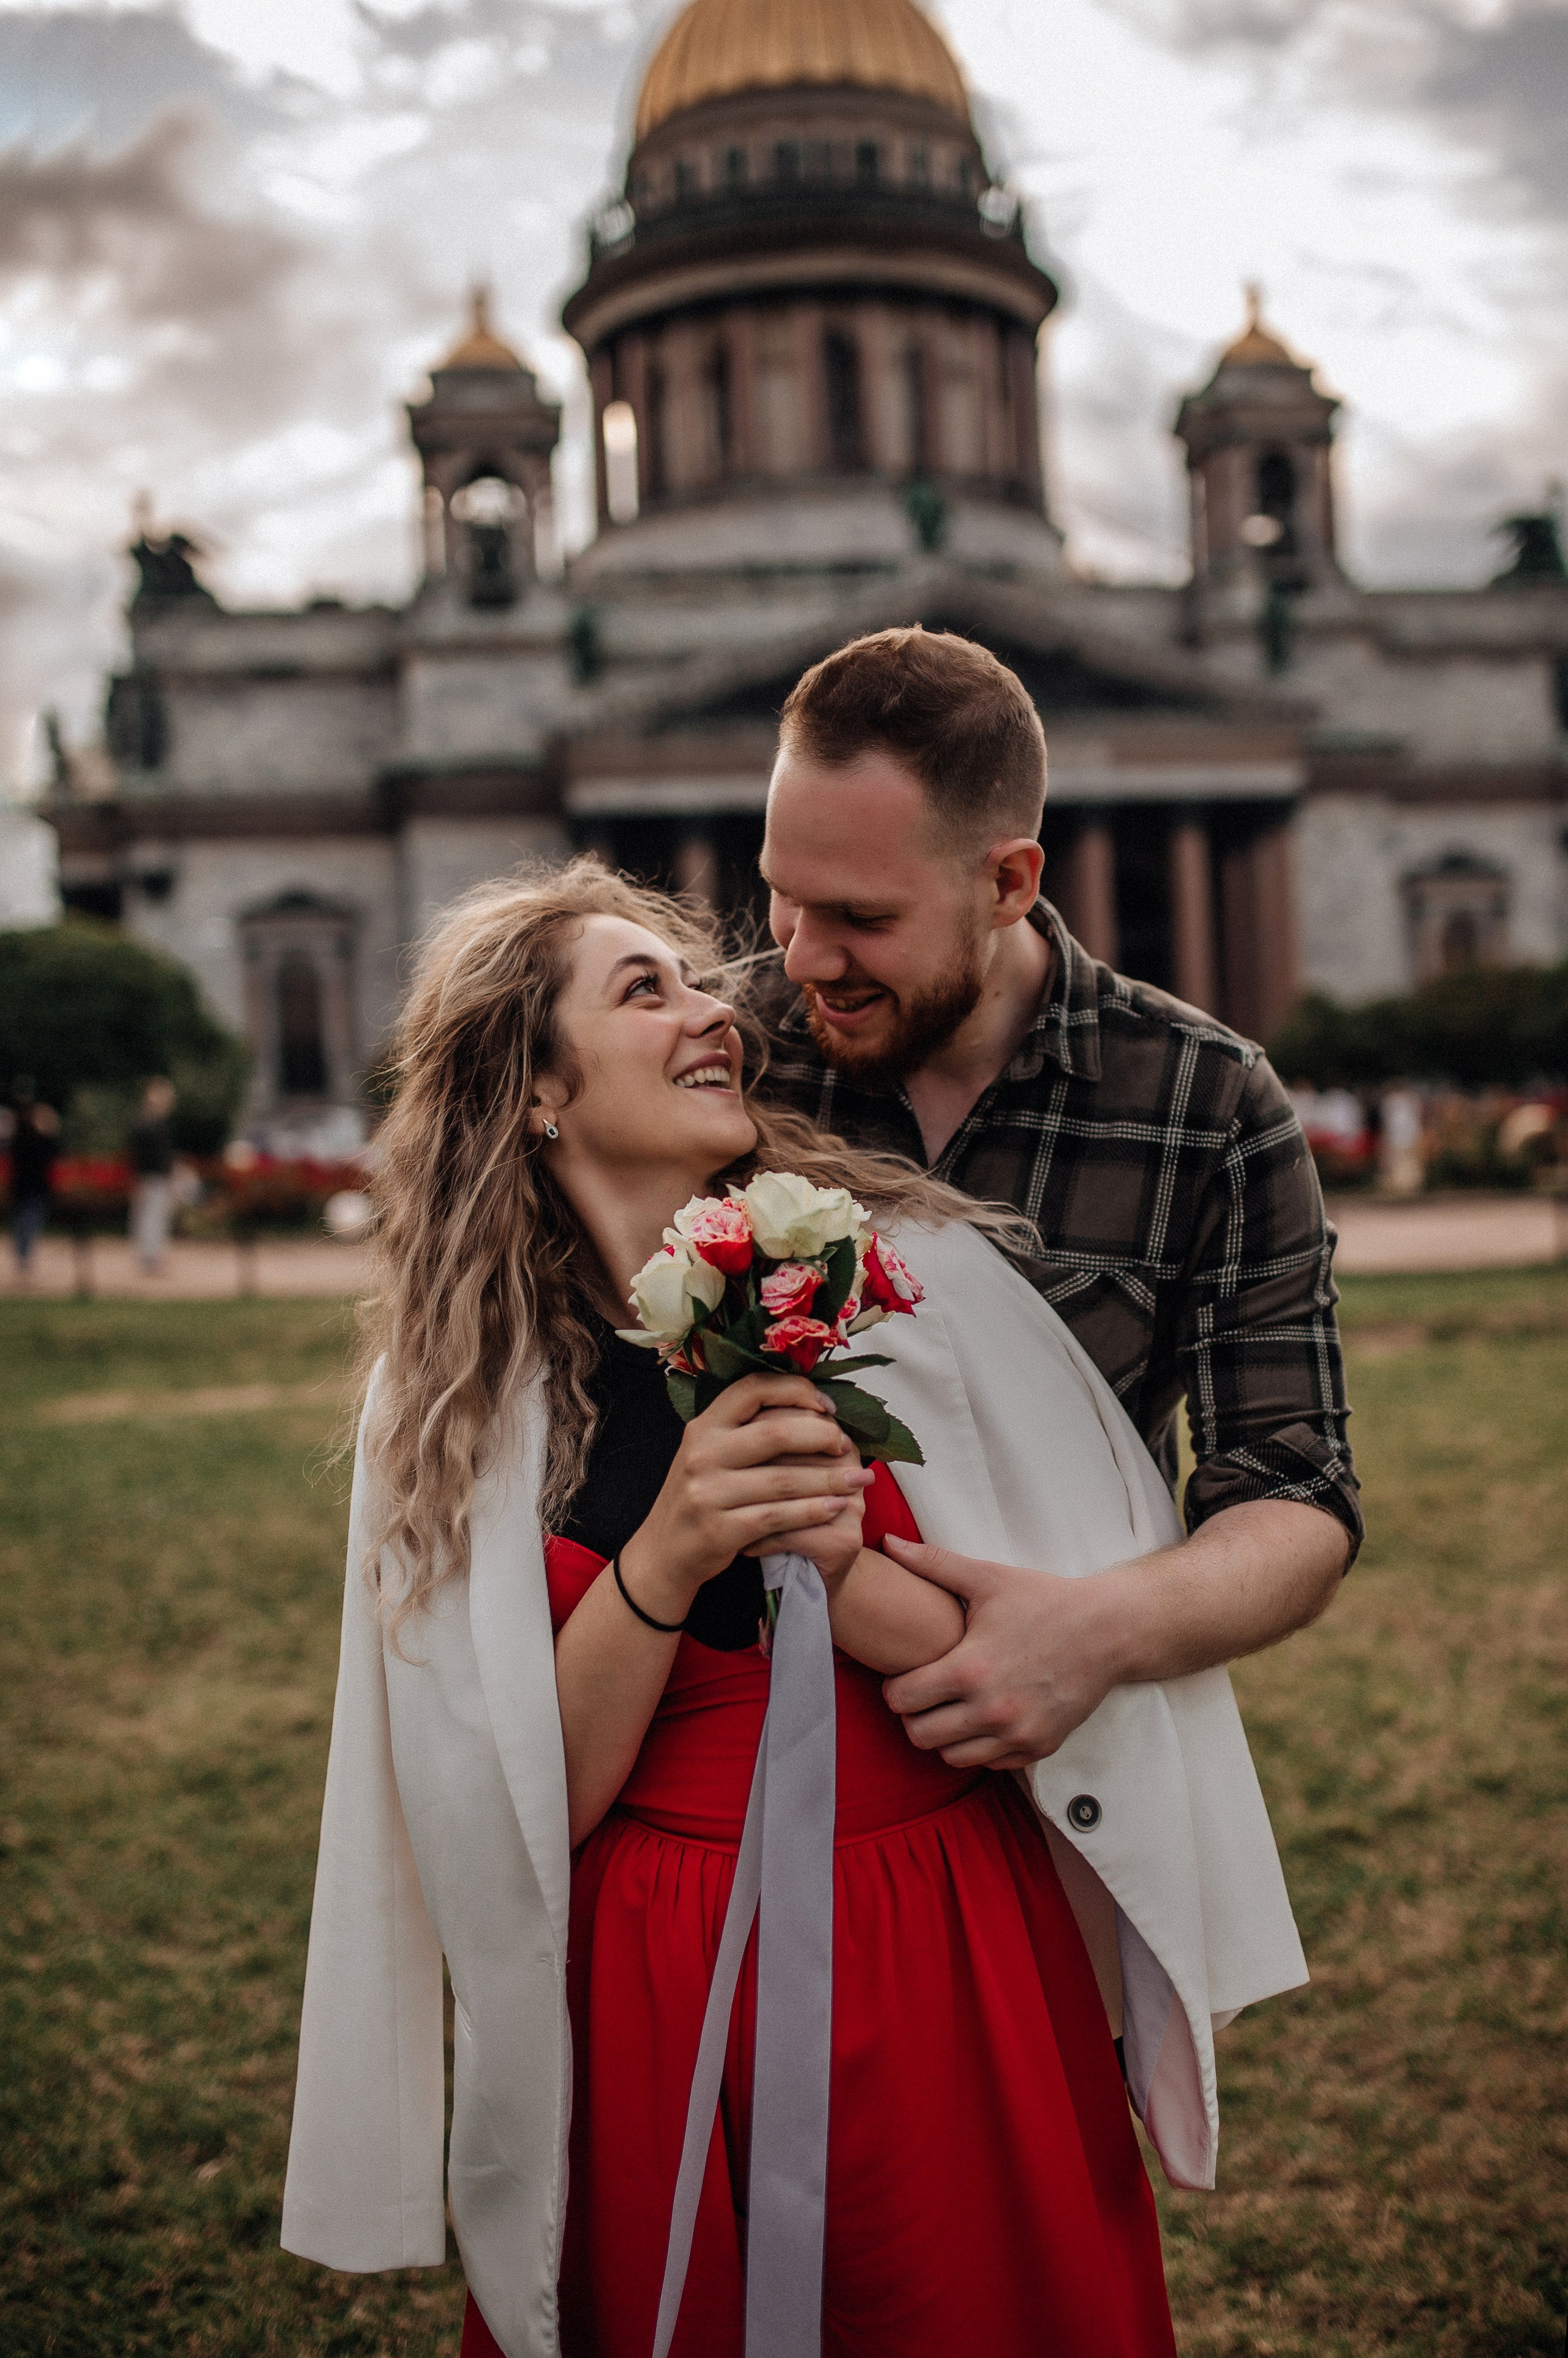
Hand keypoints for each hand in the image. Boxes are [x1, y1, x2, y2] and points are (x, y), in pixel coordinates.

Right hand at [620, 1377, 871, 1624]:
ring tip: (857, 1479)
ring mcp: (708, 1492)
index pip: (753, 1389)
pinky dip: (812, 1511)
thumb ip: (747, 1428)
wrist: (664, 1552)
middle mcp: (703, 1453)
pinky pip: (778, 1516)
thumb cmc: (701, 1495)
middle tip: (846, 1445)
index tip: (827, 1406)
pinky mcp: (720, 1529)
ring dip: (827, 1479)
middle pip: (776, 1433)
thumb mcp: (711, 1452)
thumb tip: (812, 1408)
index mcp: (703, 1425)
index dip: (797, 1391)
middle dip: (822, 1436)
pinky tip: (835, 1507)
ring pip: (783, 1479)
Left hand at [878, 1539, 1123, 1769]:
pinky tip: (982, 1719)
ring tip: (950, 1708)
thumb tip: (887, 1542)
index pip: (901, 1699)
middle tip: (922, 1694)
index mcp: (970, 1669)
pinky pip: (989, 1763)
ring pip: (951, 1757)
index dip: (894, 1687)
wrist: (1108, 1630)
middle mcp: (991, 1710)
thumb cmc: (1045, 1601)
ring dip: (944, 1735)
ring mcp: (1017, 1734)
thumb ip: (933, 1563)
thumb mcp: (989, 1577)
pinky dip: (979, 1747)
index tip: (904, 1675)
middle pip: (919, 1735)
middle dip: (913, 1715)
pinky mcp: (1038, 1748)